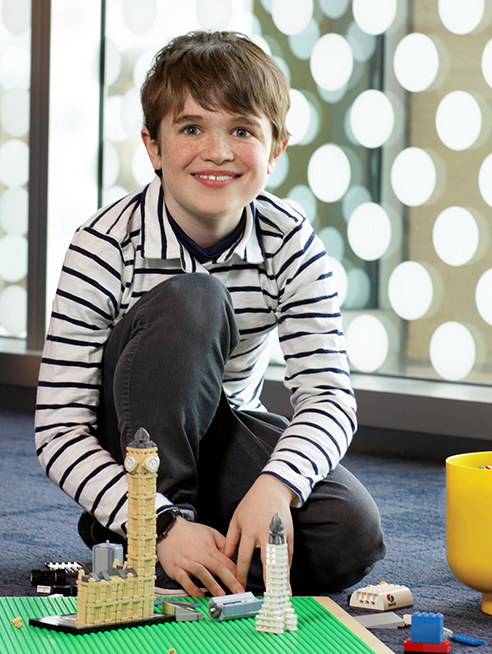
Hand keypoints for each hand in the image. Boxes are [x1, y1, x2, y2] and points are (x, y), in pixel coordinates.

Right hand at [156, 517, 244, 596]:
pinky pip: (184, 579)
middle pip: (218, 568)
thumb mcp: (210, 532)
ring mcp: (188, 562)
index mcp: (210, 548)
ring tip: (221, 595)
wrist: (169, 528)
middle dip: (230, 581)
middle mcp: (200, 556)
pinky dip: (191, 587)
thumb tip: (232, 555)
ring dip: (212, 584)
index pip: (226, 562)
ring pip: (202, 573)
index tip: (244, 582)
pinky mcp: (176, 568)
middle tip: (240, 591)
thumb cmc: (190, 532)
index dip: (236, 573)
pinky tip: (198, 595)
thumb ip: (223, 543)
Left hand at [224, 474, 296, 588]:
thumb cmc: (252, 504)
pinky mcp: (289, 533)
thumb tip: (225, 558)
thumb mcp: (236, 518)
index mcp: (249, 530)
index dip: (241, 574)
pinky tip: (286, 579)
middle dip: (266, 580)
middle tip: (268, 595)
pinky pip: (288, 554)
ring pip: (280, 559)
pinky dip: (287, 567)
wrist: (272, 489)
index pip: (244, 557)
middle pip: (265, 561)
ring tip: (283, 593)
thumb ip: (230, 539)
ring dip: (281, 578)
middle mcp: (264, 533)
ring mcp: (278, 534)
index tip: (239, 587)